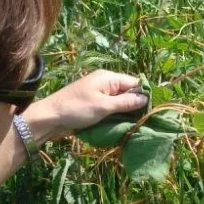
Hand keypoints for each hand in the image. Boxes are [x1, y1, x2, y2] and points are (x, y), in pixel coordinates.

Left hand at [22, 70, 149, 142]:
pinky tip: (123, 125)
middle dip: (136, 105)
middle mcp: (105, 83)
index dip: (144, 94)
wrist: (49, 118)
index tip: (153, 109)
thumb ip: (126, 102)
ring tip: (137, 124)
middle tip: (146, 120)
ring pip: (120, 102)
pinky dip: (117, 116)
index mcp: (108, 77)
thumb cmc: (76, 109)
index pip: (134, 82)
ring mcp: (99, 94)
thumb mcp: (104, 106)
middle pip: (128, 92)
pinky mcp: (94, 105)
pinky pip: (111, 109)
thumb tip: (146, 98)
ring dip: (126, 113)